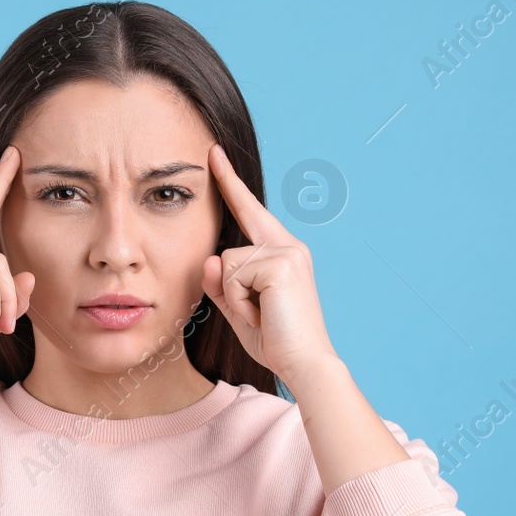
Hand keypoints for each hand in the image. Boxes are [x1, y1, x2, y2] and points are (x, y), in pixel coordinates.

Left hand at [201, 143, 338, 386]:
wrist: (304, 362)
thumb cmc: (275, 340)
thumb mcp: (239, 309)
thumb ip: (221, 284)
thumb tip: (211, 259)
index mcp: (282, 253)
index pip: (249, 212)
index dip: (230, 183)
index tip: (214, 154)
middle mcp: (288, 246)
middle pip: (229, 249)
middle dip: (233, 288)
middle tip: (260, 315)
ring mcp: (286, 251)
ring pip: (226, 262)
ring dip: (234, 298)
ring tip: (261, 316)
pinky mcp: (281, 263)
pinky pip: (232, 275)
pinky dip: (238, 301)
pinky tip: (262, 314)